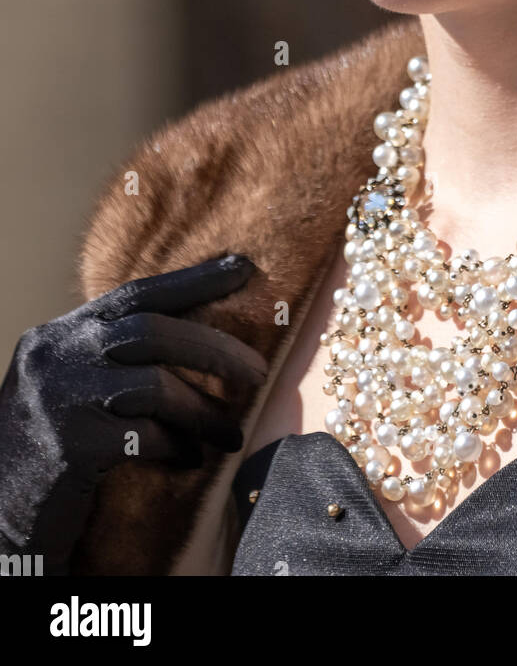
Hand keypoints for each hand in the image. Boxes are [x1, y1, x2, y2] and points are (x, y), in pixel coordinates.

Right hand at [0, 253, 266, 573]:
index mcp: (58, 334)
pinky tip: (191, 459)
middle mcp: (53, 355)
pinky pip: (144, 435)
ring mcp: (58, 398)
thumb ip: (114, 357)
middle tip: (258, 371)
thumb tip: (197, 338)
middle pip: (150, 331)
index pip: (134, 292)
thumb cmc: (47, 449)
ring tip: (230, 432)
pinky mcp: (68, 446)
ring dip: (203, 411)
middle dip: (213, 349)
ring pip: (153, 386)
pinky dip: (177, 446)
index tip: (243, 269)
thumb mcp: (71, 385)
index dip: (193, 280)